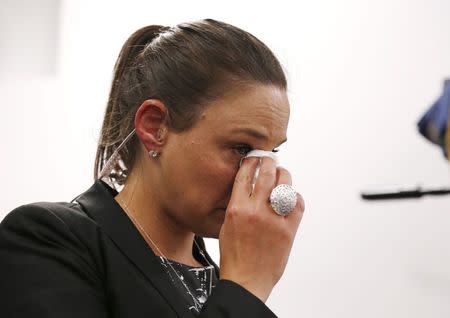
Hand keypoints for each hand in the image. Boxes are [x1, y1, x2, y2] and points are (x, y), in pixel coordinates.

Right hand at [218, 157, 304, 302]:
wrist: (246, 280)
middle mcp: (255, 212)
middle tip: (271, 160)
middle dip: (269, 162)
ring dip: (284, 176)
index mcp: (236, 209)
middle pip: (267, 173)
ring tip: (282, 174)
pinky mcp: (288, 231)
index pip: (245, 174)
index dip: (251, 161)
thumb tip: (248, 186)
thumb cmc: (234, 256)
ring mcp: (273, 220)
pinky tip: (290, 197)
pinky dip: (295, 197)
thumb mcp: (226, 225)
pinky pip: (297, 204)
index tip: (255, 157)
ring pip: (284, 185)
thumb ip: (237, 204)